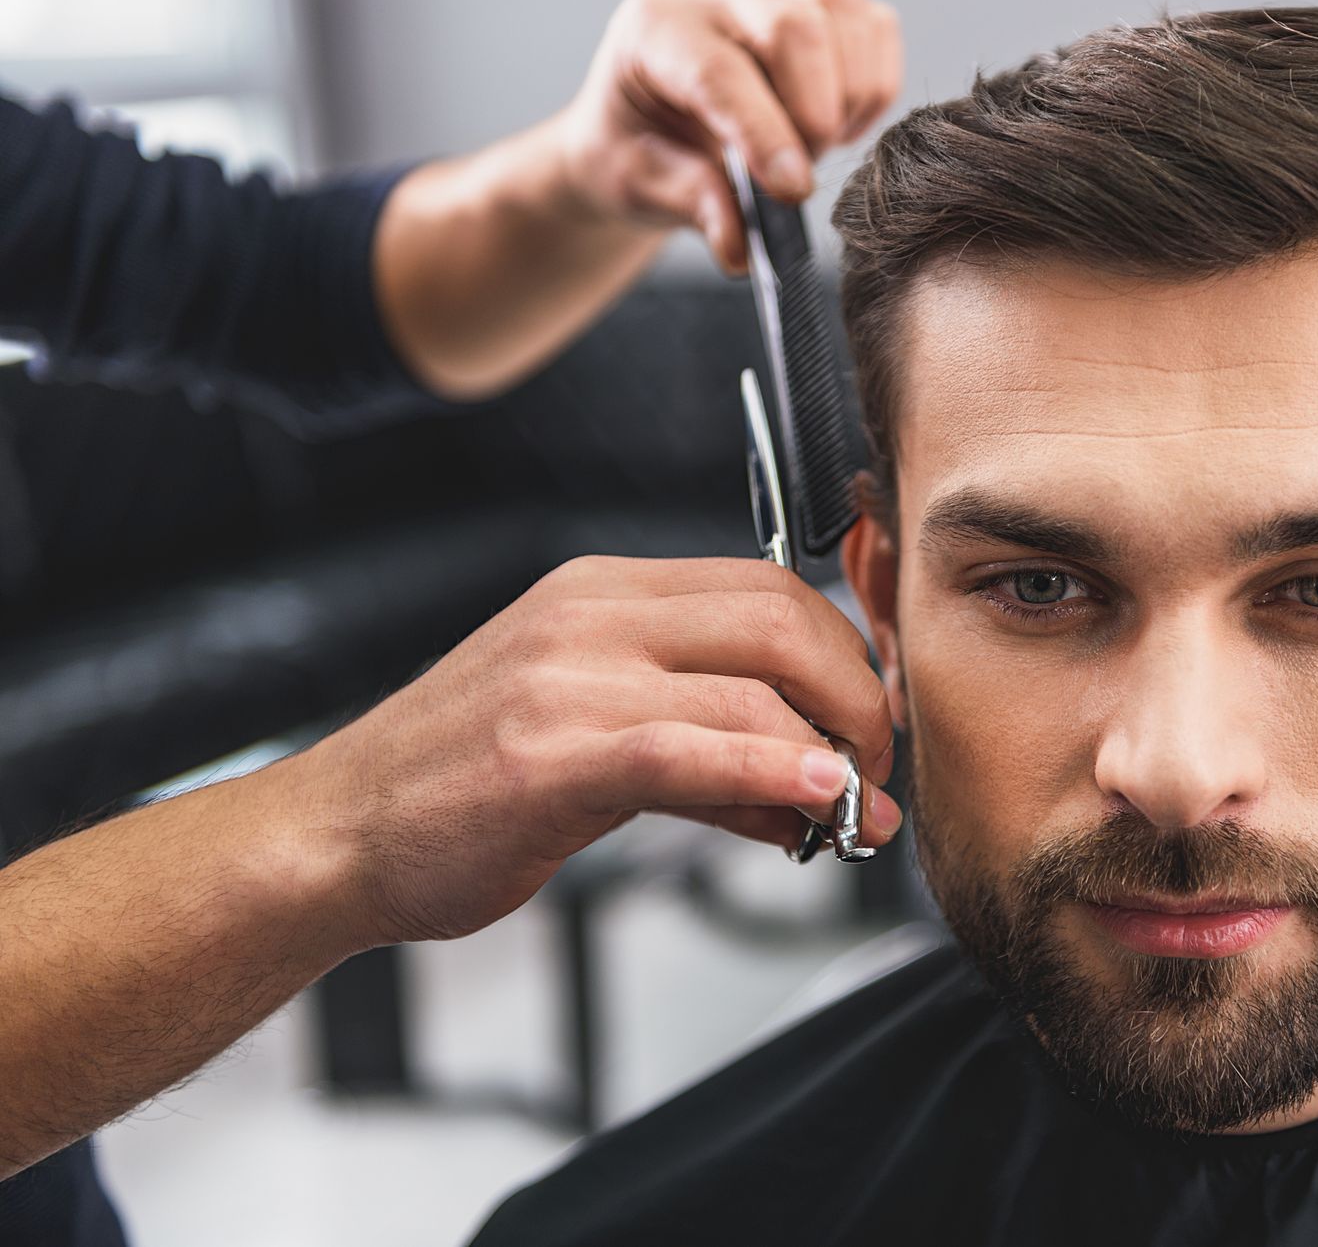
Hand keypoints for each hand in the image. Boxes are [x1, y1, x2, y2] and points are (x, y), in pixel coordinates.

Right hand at [291, 556, 901, 946]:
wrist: (334, 836)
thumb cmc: (460, 789)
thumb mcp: (594, 747)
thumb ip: (708, 758)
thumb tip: (813, 793)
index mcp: (602, 594)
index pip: (768, 585)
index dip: (847, 651)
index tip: (875, 716)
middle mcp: (590, 615)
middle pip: (782, 617)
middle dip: (859, 694)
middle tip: (877, 766)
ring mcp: (567, 677)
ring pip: (753, 680)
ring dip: (833, 752)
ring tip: (855, 814)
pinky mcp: (550, 753)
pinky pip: (691, 748)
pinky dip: (770, 771)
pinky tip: (812, 801)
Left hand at [555, 0, 902, 271]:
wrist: (650, 137)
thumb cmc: (639, 155)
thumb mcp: (642, 188)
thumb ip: (693, 205)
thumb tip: (740, 245)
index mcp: (656, 32)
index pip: (720, 71)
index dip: (764, 133)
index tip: (793, 190)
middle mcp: (716, 1)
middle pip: (795, 27)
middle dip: (814, 114)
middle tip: (796, 177)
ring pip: (843, 14)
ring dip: (848, 97)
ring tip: (814, 148)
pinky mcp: (820, 10)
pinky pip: (874, 28)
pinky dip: (874, 85)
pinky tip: (840, 126)